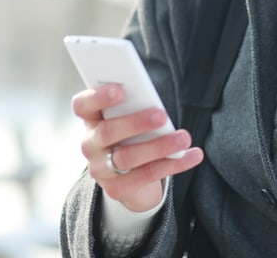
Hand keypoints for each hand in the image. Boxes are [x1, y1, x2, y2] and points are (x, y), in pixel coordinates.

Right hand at [72, 84, 203, 211]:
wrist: (130, 177)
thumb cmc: (133, 134)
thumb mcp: (131, 118)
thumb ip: (135, 106)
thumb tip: (154, 101)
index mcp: (92, 119)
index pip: (83, 105)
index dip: (98, 97)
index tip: (120, 89)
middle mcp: (91, 144)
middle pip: (107, 132)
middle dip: (136, 122)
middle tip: (161, 115)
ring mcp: (101, 169)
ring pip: (127, 157)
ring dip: (159, 146)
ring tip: (183, 138)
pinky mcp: (118, 188)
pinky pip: (147, 175)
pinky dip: (174, 164)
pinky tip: (193, 155)